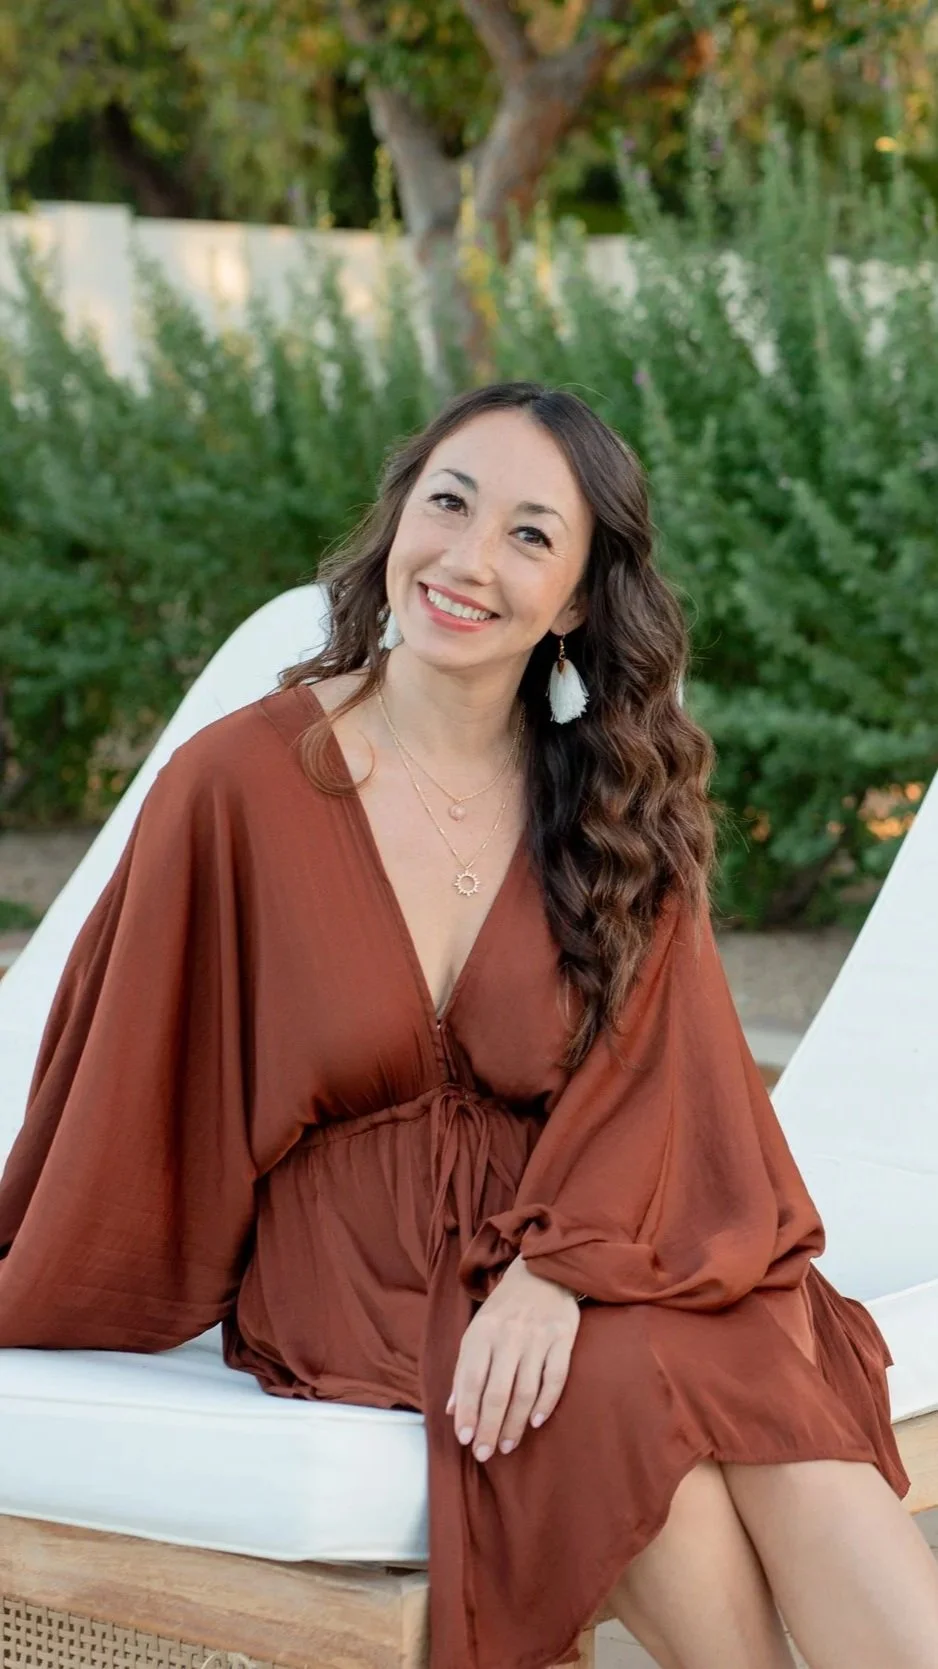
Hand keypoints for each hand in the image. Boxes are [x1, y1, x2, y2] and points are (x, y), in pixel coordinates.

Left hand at [445, 1254, 579, 1462]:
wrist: (541, 1272)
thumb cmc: (504, 1309)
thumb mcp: (477, 1331)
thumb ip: (464, 1369)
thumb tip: (452, 1410)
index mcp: (481, 1332)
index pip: (470, 1380)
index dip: (467, 1412)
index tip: (464, 1440)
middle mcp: (508, 1335)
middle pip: (497, 1391)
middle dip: (489, 1427)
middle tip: (485, 1454)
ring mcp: (536, 1337)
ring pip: (524, 1390)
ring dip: (515, 1423)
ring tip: (508, 1446)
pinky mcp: (562, 1338)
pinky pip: (554, 1377)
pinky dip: (546, 1402)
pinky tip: (535, 1422)